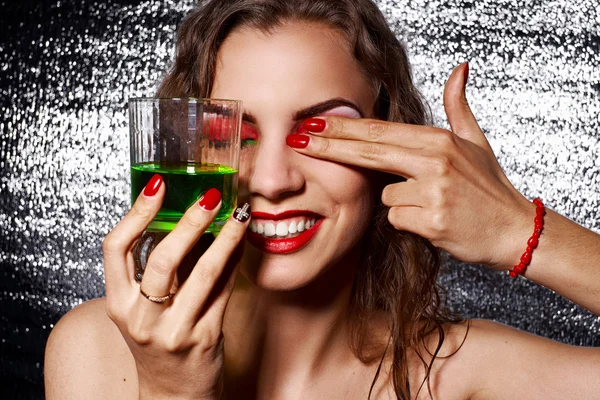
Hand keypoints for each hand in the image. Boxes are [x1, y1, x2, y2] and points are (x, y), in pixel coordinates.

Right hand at [102, 177, 249, 398]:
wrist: (172, 395)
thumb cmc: (157, 343)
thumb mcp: (140, 310)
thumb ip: (152, 271)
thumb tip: (184, 217)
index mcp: (117, 304)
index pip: (115, 249)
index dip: (136, 212)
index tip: (158, 185)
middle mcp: (141, 318)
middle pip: (162, 259)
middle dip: (190, 222)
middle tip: (210, 196)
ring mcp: (174, 331)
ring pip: (202, 273)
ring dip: (225, 238)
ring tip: (238, 213)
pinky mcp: (206, 338)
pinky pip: (225, 291)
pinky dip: (235, 262)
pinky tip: (242, 242)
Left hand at [288, 63, 532, 269]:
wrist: (513, 231)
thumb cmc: (490, 189)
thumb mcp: (476, 142)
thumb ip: (458, 106)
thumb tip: (458, 69)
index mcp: (439, 140)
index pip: (379, 132)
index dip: (343, 127)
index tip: (314, 123)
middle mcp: (434, 161)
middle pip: (368, 151)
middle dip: (329, 145)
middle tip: (298, 139)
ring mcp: (433, 191)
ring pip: (384, 196)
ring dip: (400, 203)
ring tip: (432, 205)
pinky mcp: (430, 221)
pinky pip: (397, 219)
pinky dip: (409, 223)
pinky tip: (433, 222)